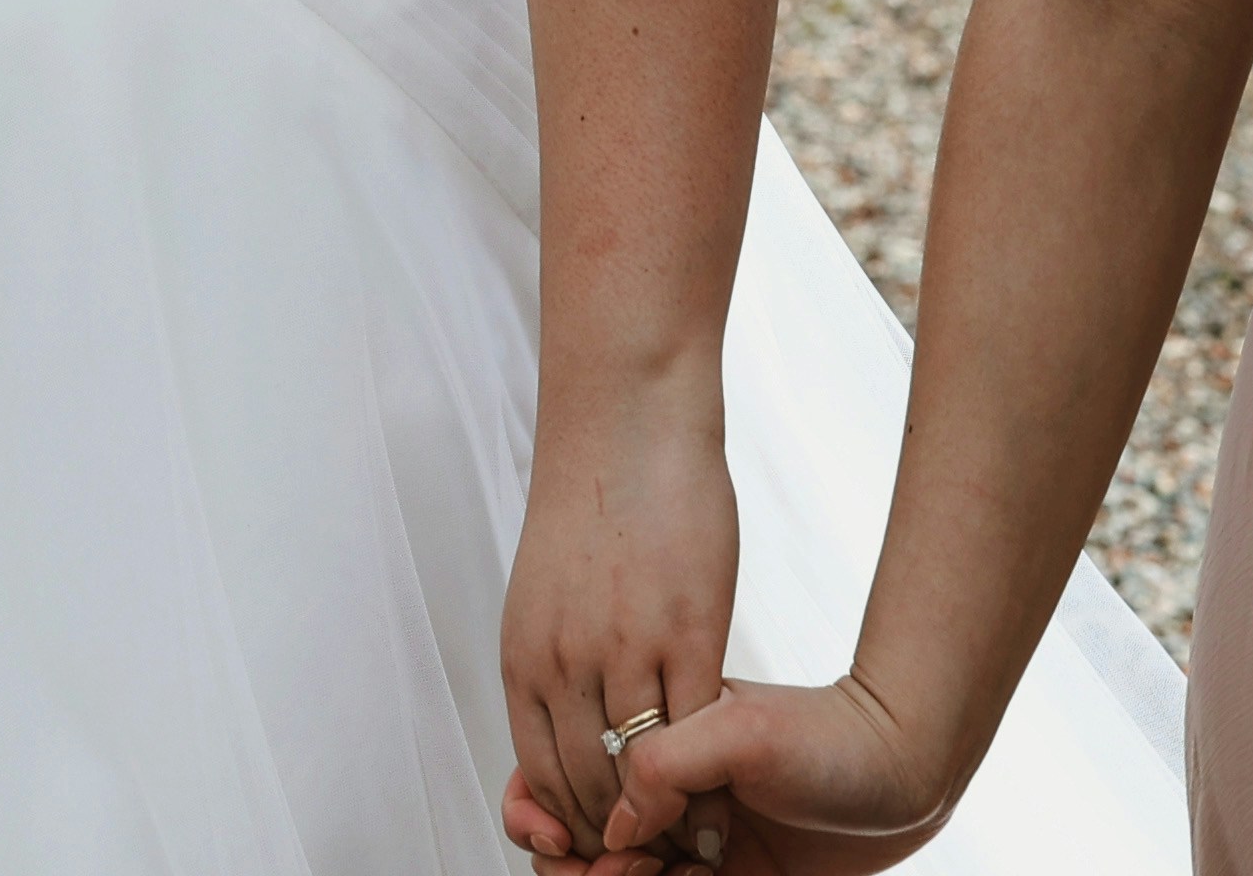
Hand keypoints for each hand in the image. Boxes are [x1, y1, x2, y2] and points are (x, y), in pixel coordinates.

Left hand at [499, 373, 736, 861]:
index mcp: (525, 659)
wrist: (626, 420)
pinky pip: (698, 730)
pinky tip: (727, 781)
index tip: (613, 836)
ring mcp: (627, 648)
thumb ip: (561, 663)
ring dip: (671, 810)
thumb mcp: (550, 598)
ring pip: (645, 770)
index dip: (580, 820)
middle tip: (661, 847)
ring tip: (697, 826)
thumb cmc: (597, 505)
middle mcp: (566, 662)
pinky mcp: (691, 629)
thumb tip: (580, 721)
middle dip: (625, 829)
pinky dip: (711, 771)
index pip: (545, 778)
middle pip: (592, 786)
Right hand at [517, 671, 960, 869]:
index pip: (557, 781)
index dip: (536, 812)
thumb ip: (664, 762)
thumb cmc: (830, 736)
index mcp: (648, 746)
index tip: (552, 836)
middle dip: (575, 865)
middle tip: (620, 867)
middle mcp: (662, 798)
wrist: (911, 773)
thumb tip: (613, 828)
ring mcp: (693, 845)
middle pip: (576, 847)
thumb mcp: (740, 729)